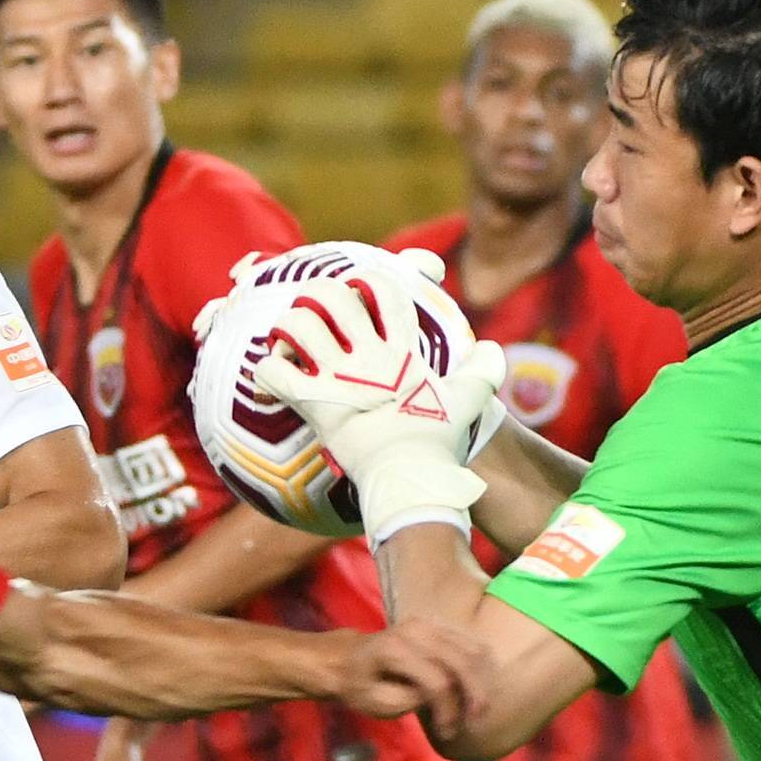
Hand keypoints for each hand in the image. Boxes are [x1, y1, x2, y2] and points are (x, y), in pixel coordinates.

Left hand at [250, 301, 505, 545]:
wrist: (412, 479)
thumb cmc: (439, 442)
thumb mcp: (470, 399)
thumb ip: (484, 369)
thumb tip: (493, 350)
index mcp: (401, 351)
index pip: (382, 289)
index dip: (364, 281)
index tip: (357, 293)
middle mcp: (368, 358)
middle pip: (331, 296)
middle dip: (315, 295)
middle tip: (312, 314)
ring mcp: (338, 380)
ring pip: (297, 325)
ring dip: (286, 329)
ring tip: (288, 343)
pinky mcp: (313, 406)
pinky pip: (273, 372)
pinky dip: (266, 372)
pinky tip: (275, 380)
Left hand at [330, 618, 484, 746]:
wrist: (344, 657)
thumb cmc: (357, 684)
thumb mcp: (376, 703)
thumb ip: (410, 700)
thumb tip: (440, 698)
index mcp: (395, 650)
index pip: (437, 682)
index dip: (448, 711)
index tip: (446, 732)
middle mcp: (415, 631)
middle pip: (461, 663)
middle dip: (473, 696)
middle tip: (474, 720)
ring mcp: (428, 624)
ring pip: (471, 650)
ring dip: (479, 681)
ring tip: (475, 706)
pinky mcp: (436, 624)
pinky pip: (469, 641)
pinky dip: (478, 665)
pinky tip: (474, 685)